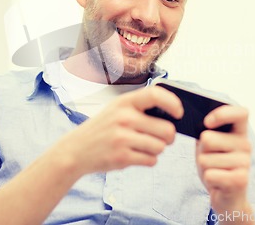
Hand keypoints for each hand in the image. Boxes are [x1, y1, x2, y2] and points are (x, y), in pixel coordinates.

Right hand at [56, 86, 183, 174]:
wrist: (76, 150)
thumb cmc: (102, 128)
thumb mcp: (117, 108)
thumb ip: (140, 107)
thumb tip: (173, 114)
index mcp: (124, 102)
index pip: (155, 95)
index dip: (173, 103)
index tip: (179, 113)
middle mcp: (124, 118)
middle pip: (166, 129)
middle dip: (169, 137)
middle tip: (162, 137)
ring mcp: (123, 138)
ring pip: (161, 147)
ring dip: (157, 149)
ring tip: (143, 146)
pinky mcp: (122, 157)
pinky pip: (151, 160)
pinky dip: (149, 160)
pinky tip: (136, 155)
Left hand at [196, 106, 252, 219]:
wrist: (228, 199)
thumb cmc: (216, 167)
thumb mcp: (209, 147)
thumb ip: (206, 132)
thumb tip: (200, 124)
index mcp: (239, 132)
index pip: (240, 112)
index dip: (222, 113)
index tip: (207, 122)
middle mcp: (246, 145)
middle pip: (207, 138)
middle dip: (201, 152)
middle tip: (211, 160)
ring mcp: (245, 163)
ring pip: (205, 159)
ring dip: (204, 168)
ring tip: (215, 172)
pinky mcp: (240, 180)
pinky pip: (209, 174)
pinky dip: (208, 179)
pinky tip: (218, 183)